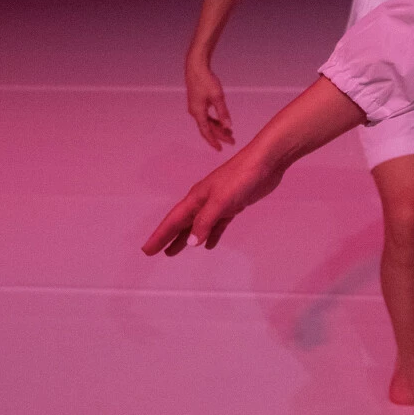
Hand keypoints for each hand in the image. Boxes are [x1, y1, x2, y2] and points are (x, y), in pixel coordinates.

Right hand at [141, 146, 284, 255]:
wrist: (266, 161)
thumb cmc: (241, 178)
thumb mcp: (221, 200)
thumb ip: (205, 221)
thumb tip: (190, 242)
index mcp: (196, 198)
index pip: (173, 220)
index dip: (160, 236)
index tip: (147, 250)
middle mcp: (203, 200)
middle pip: (181, 223)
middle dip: (168, 237)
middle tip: (155, 252)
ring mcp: (219, 203)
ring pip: (198, 225)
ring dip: (186, 237)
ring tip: (174, 252)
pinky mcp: (234, 205)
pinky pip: (217, 224)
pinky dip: (212, 234)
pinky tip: (209, 245)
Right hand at [186, 62, 233, 149]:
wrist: (196, 67)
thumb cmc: (206, 80)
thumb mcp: (218, 97)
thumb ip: (223, 113)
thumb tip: (229, 126)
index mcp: (198, 112)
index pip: (206, 132)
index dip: (214, 141)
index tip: (221, 149)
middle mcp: (195, 112)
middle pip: (207, 128)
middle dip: (220, 136)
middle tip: (232, 141)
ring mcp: (195, 107)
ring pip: (207, 122)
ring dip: (218, 128)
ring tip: (230, 133)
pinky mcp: (197, 102)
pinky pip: (206, 116)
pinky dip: (214, 121)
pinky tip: (222, 122)